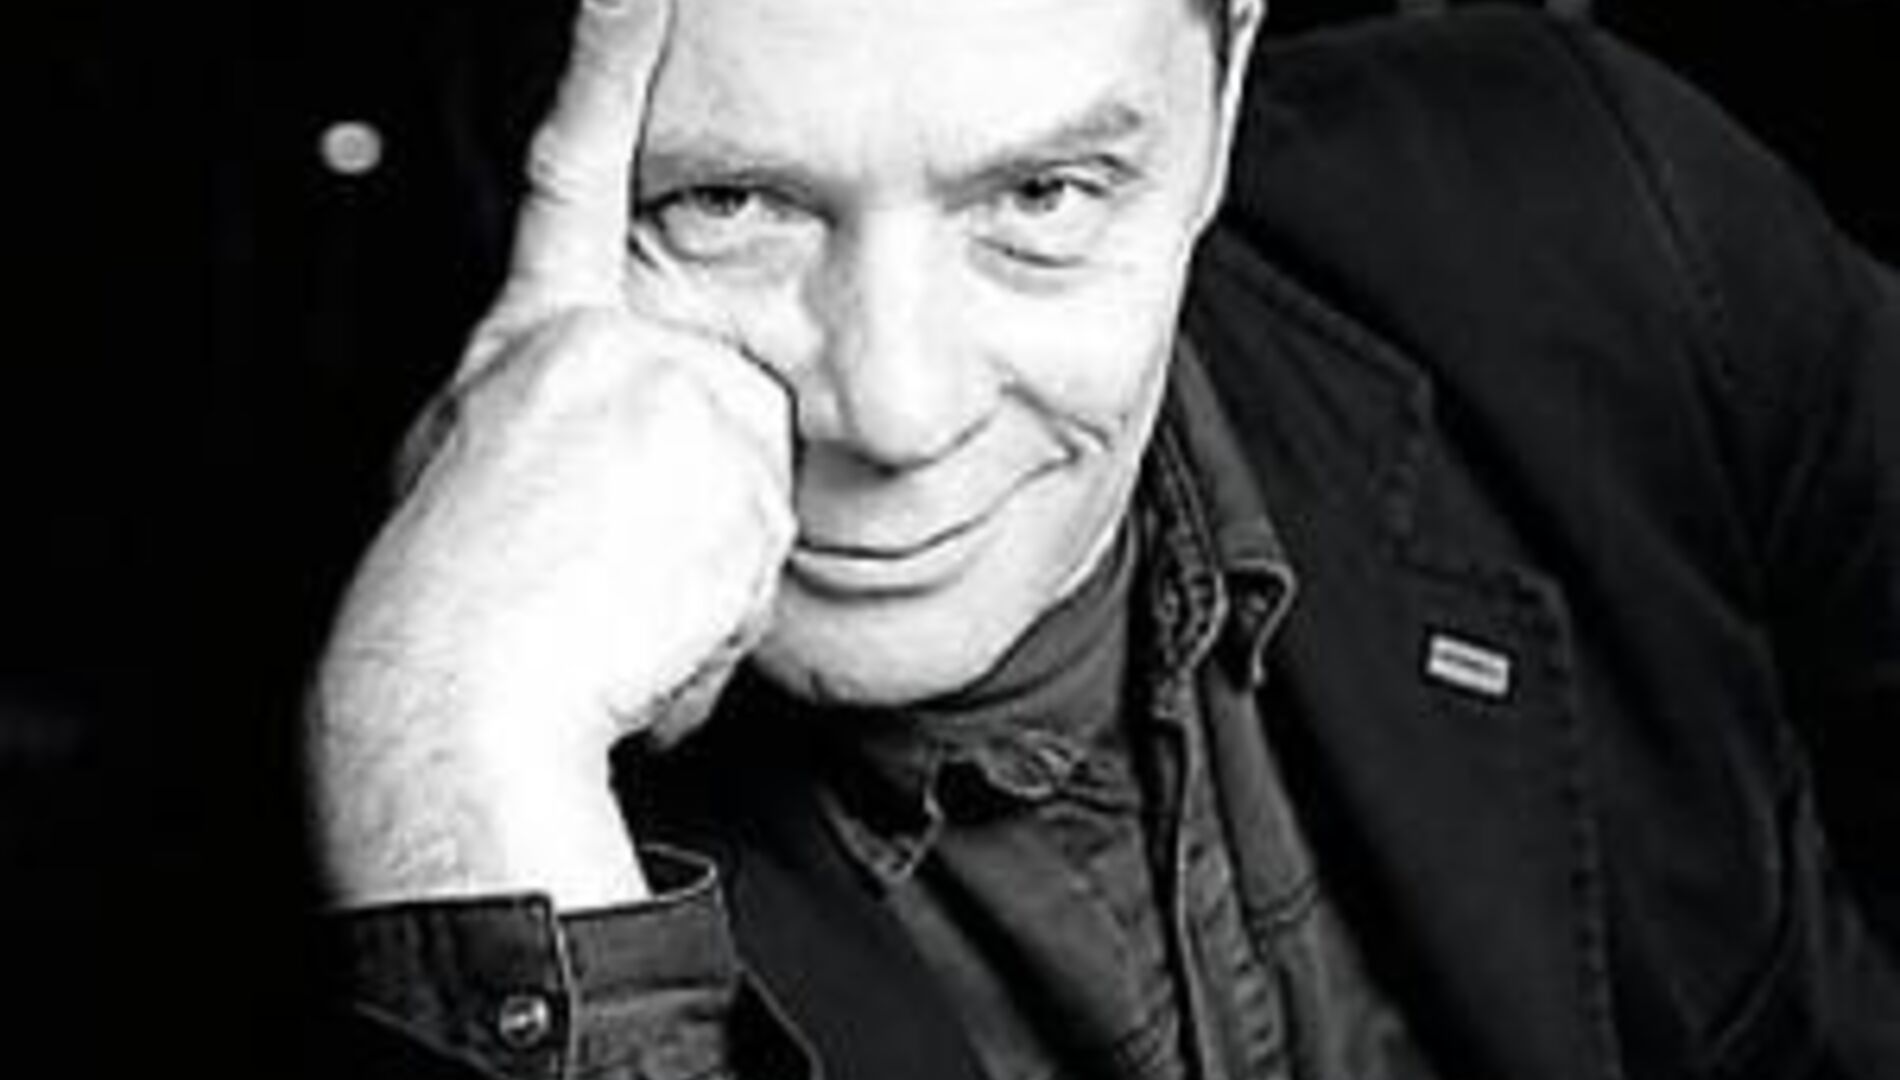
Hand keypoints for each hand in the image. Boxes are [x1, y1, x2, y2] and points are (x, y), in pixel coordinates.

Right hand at [309, 0, 792, 908]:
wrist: (455, 694)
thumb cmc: (446, 602)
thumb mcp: (467, 472)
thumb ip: (549, 416)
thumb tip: (603, 439)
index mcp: (528, 341)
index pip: (571, 172)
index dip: (607, 67)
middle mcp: (607, 348)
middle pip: (714, 395)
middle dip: (688, 485)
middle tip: (598, 555)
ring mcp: (681, 401)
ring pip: (746, 474)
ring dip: (703, 548)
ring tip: (612, 595)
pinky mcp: (741, 469)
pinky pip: (764, 543)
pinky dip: (721, 596)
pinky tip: (647, 617)